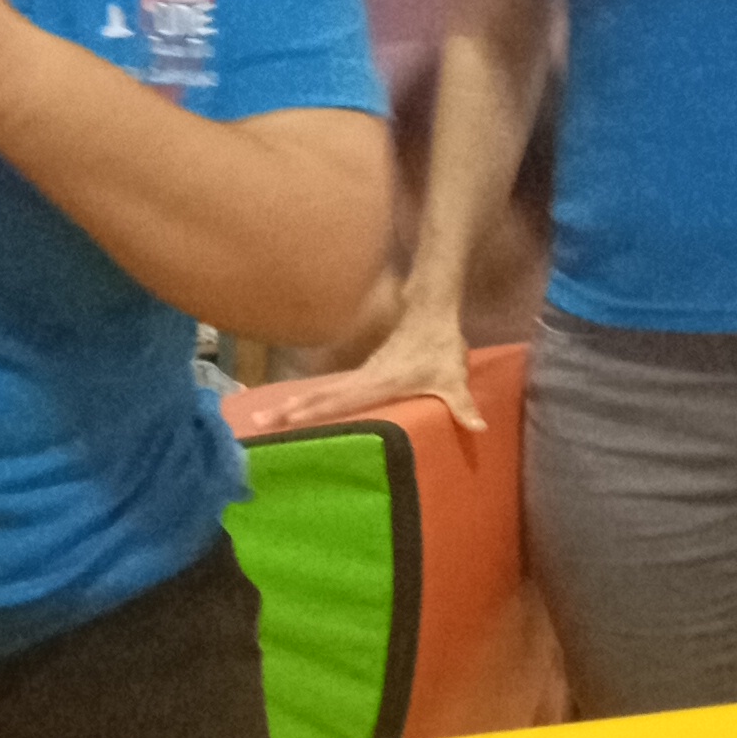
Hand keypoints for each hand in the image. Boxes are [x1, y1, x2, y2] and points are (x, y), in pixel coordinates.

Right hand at [245, 284, 480, 436]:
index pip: (341, 398)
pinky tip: (294, 409)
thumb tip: (478, 426)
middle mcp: (362, 378)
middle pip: (320, 396)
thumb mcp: (453, 377)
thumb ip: (462, 404)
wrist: (430, 311)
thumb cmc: (440, 345)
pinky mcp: (360, 374)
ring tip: (264, 419)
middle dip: (288, 410)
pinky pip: (329, 390)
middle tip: (258, 424)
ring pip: (320, 392)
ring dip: (292, 405)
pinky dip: (309, 401)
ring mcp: (358, 375)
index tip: (287, 417)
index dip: (315, 408)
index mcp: (379, 381)